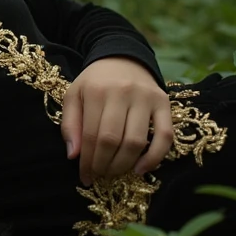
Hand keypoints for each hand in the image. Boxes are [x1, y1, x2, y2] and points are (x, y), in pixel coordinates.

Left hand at [60, 57, 172, 184]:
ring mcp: (146, 98)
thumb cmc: (94, 82)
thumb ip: (70, 124)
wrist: (122, 58)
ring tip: (114, 172)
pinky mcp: (164, 103)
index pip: (91, 135)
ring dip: (124, 164)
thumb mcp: (74, 96)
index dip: (87, 161)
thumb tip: (73, 156)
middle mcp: (123, 93)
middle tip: (99, 175)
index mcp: (96, 91)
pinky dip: (155, 157)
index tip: (85, 176)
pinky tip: (141, 169)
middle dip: (104, 165)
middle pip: (113, 140)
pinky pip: (166, 136)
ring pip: (137, 141)